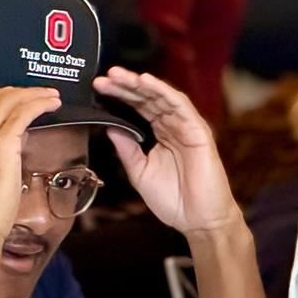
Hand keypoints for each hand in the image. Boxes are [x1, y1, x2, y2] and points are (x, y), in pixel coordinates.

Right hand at [0, 86, 61, 248]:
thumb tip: (10, 138)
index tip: (14, 99)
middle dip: (17, 92)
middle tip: (36, 95)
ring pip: (10, 100)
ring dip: (34, 94)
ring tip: (51, 96)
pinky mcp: (1, 142)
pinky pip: (24, 111)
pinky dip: (40, 102)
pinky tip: (52, 104)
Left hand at [93, 67, 238, 234]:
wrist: (199, 221)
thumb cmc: (174, 201)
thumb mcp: (140, 174)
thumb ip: (127, 150)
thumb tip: (110, 127)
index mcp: (160, 135)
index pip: (138, 109)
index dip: (119, 97)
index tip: (98, 89)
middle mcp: (173, 127)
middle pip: (147, 99)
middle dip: (125, 87)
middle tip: (103, 78)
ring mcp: (186, 127)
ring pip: (161, 97)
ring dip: (140, 84)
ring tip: (118, 76)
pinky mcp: (198, 131)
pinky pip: (179, 105)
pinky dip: (163, 91)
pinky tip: (146, 82)